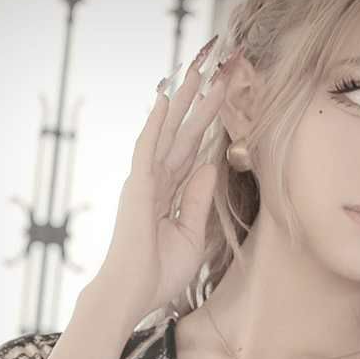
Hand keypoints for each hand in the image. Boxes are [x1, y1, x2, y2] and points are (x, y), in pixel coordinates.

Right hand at [87, 40, 241, 328]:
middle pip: (183, 130)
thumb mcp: (192, 234)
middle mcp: (155, 180)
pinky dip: (156, 123)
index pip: (193, 146)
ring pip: (167, 130)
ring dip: (182, 98)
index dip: (209, 118)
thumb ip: (199, 199)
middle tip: (217, 63)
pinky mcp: (137, 189)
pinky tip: (166, 98)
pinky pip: (148, 149)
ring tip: (197, 66)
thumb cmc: (158, 273)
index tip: (227, 91)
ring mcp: (145, 182)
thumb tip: (210, 165)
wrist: (132, 295)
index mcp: (170, 192)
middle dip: (200, 97)